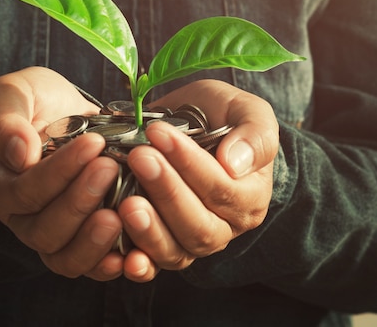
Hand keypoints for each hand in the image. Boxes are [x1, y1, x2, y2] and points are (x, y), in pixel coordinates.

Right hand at [0, 67, 124, 279]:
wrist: (59, 112)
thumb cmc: (32, 100)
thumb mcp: (12, 93)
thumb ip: (6, 119)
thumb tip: (20, 154)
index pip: (24, 191)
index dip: (59, 172)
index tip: (94, 142)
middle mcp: (20, 217)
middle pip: (45, 231)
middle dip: (80, 202)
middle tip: (111, 168)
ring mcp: (50, 234)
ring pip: (65, 258)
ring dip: (94, 240)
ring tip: (121, 213)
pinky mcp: (80, 240)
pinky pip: (91, 265)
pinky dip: (112, 262)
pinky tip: (135, 252)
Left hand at [117, 79, 278, 281]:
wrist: (191, 125)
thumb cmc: (218, 116)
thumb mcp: (244, 110)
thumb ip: (254, 134)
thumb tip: (235, 164)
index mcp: (250, 197)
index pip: (222, 188)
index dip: (189, 163)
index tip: (158, 132)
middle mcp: (224, 227)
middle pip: (198, 225)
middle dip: (166, 192)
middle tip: (139, 158)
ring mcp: (192, 243)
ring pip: (176, 251)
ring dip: (149, 230)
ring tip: (126, 204)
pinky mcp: (163, 250)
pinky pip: (152, 266)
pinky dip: (138, 265)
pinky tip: (121, 258)